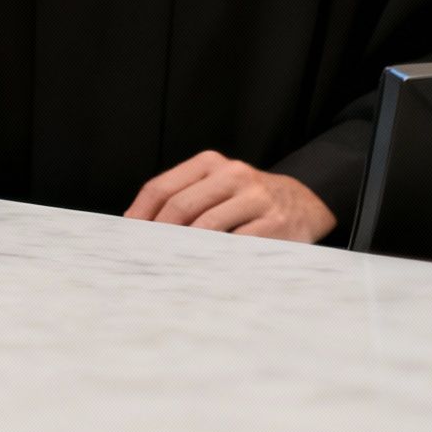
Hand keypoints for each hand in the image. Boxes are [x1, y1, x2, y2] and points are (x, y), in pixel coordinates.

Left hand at [124, 150, 335, 242]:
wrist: (304, 202)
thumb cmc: (246, 199)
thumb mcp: (215, 186)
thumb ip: (183, 198)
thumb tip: (136, 225)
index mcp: (210, 163)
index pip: (162, 188)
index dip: (140, 213)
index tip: (128, 235)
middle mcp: (233, 175)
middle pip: (181, 206)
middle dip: (158, 233)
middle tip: (146, 254)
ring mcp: (257, 198)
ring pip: (207, 226)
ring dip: (184, 248)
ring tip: (170, 263)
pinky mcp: (276, 224)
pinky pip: (237, 244)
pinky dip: (216, 257)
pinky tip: (204, 267)